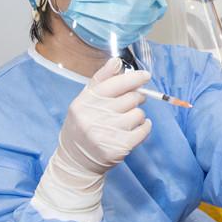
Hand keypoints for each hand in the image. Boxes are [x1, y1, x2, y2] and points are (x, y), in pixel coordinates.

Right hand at [32, 58, 151, 221]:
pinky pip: (144, 129)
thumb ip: (101, 80)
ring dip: (137, 115)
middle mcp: (94, 117)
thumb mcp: (84, 101)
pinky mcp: (120, 147)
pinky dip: (144, 127)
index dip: (134, 78)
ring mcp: (107, 133)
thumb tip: (116, 61)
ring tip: (126, 120)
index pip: (115, 84)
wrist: (76, 161)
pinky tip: (135, 129)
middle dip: (137, 97)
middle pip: (131, 97)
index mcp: (84, 103)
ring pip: (139, 114)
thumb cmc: (82, 125)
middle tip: (133, 101)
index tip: (145, 76)